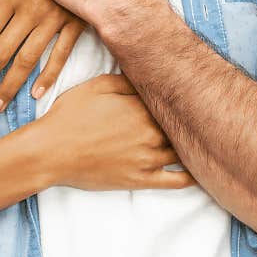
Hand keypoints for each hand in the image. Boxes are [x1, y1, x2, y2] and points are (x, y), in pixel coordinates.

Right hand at [27, 73, 191, 190]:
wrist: (50, 152)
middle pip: (179, 126)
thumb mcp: (95, 86)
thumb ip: (126, 80)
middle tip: (202, 116)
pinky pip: (175, 181)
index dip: (177, 99)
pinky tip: (201, 172)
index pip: (170, 101)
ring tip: (206, 140)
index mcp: (140, 107)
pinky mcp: (141, 180)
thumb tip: (148, 76)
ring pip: (181, 151)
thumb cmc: (69, 116)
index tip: (188, 95)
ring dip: (192, 145)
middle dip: (189, 121)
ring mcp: (147, 158)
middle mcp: (150, 132)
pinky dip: (191, 177)